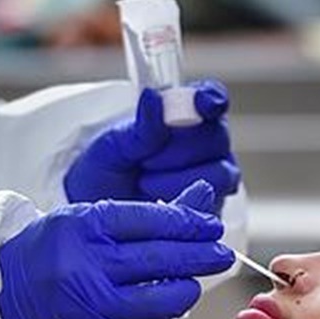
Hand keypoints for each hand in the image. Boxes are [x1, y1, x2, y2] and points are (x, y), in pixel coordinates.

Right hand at [0, 181, 233, 318]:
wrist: (1, 303)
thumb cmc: (46, 256)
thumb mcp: (86, 220)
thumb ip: (146, 213)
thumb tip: (203, 195)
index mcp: (83, 227)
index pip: (152, 220)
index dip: (189, 222)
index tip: (209, 226)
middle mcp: (88, 267)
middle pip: (163, 259)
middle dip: (201, 255)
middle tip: (219, 253)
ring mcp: (94, 308)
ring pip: (164, 299)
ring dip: (185, 290)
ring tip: (187, 282)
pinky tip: (159, 308)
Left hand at [64, 81, 239, 211]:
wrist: (99, 221)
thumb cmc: (105, 177)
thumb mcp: (112, 148)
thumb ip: (140, 127)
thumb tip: (154, 96)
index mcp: (184, 115)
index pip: (210, 96)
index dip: (211, 98)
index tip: (204, 105)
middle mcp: (206, 144)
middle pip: (218, 135)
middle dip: (180, 147)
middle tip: (144, 161)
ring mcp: (214, 177)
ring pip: (220, 171)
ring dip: (179, 178)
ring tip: (146, 184)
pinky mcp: (213, 207)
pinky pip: (213, 200)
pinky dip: (184, 200)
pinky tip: (160, 203)